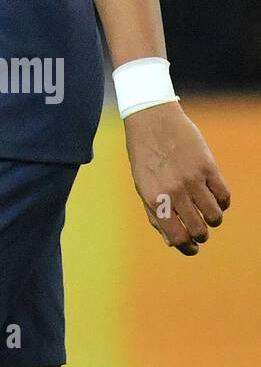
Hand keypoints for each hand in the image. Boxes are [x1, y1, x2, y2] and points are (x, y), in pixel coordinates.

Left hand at [124, 103, 230, 254]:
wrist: (151, 118)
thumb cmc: (144, 154)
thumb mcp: (142, 185)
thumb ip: (155, 214)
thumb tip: (171, 242)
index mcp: (155, 198)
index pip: (177, 237)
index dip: (187, 248)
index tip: (192, 248)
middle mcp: (174, 191)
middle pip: (198, 230)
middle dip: (201, 235)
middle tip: (200, 230)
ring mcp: (193, 178)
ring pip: (215, 216)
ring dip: (213, 220)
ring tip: (207, 213)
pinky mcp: (208, 166)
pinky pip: (224, 196)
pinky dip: (222, 203)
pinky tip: (214, 198)